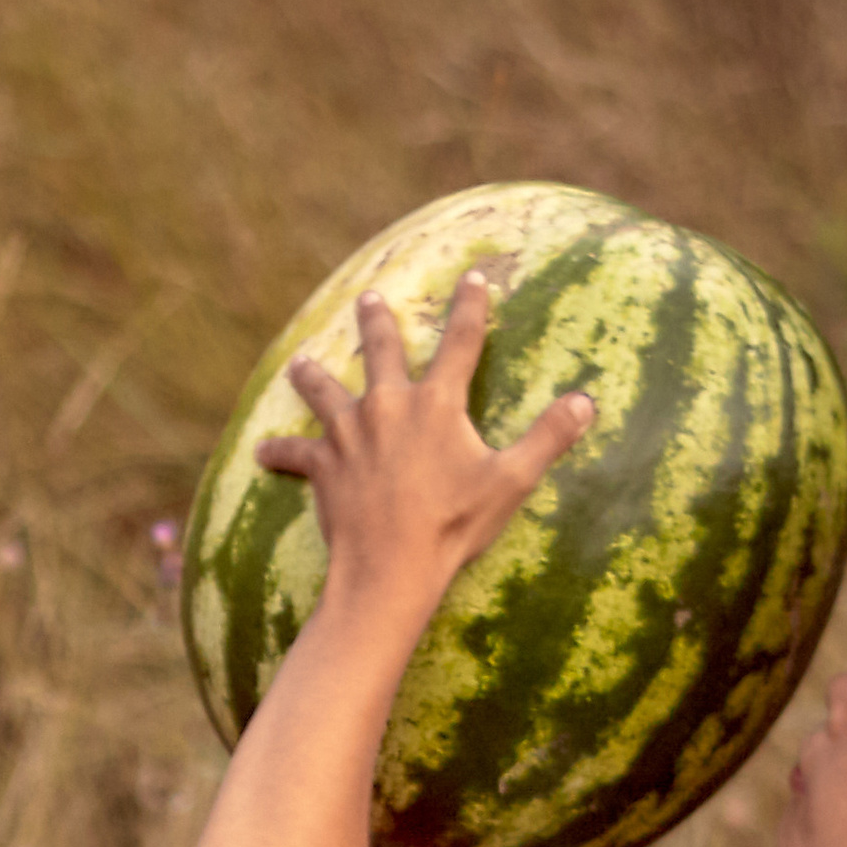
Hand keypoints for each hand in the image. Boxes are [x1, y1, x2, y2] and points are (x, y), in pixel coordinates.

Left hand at [259, 272, 594, 616]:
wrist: (390, 567)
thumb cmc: (453, 526)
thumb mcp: (511, 482)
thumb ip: (548, 438)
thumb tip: (586, 401)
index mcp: (436, 402)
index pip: (461, 342)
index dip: (470, 308)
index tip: (472, 279)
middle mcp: (388, 405)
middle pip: (380, 350)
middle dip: (377, 321)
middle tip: (370, 299)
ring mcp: (350, 434)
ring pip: (325, 391)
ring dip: (313, 375)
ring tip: (301, 362)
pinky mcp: (323, 467)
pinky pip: (294, 454)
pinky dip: (278, 452)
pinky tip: (260, 452)